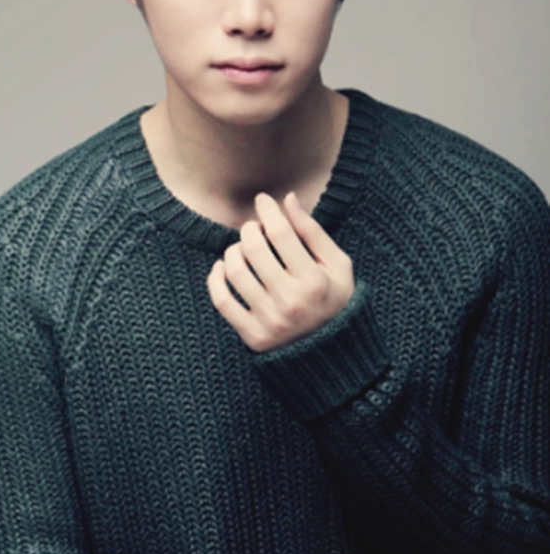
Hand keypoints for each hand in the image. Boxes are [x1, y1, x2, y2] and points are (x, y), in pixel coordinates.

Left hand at [207, 191, 354, 351]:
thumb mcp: (337, 265)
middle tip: (254, 228)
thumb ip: (313, 231)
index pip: (282, 234)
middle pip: (254, 249)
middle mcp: (291, 302)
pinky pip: (222, 300)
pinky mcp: (253, 337)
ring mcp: (270, 321)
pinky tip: (222, 266)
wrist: (332, 355)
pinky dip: (216, 278)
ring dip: (233, 250)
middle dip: (250, 229)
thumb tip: (288, 199)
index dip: (269, 211)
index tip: (263, 200)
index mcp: (315, 281)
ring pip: (235, 271)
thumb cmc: (334, 300)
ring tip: (242, 248)